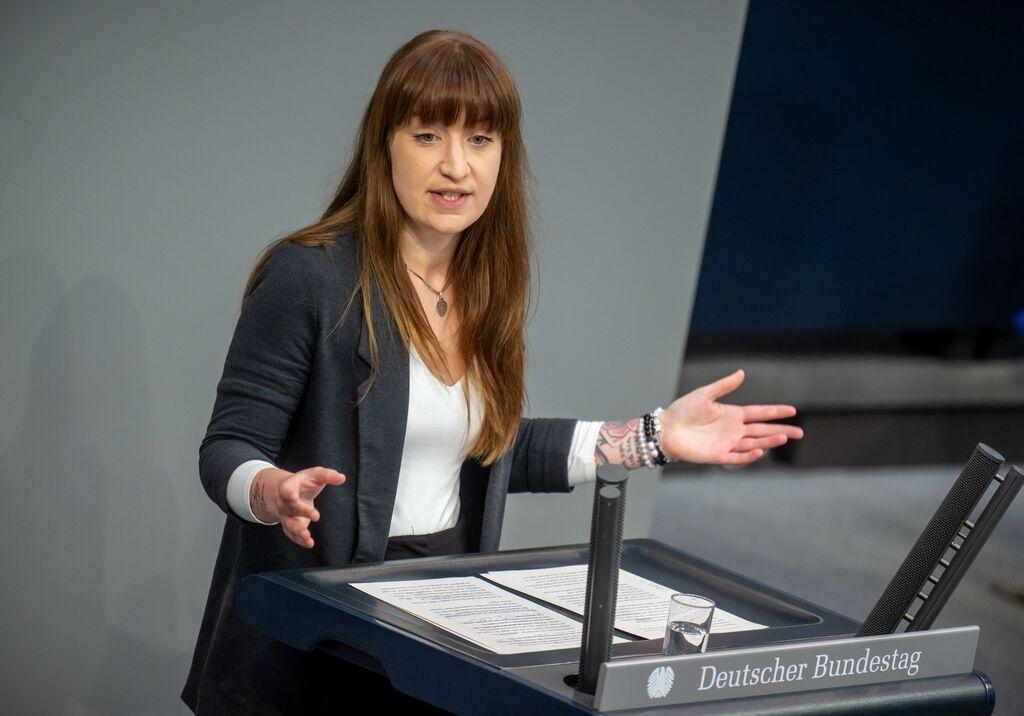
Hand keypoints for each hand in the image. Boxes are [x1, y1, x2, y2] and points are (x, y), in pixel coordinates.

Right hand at [252, 466, 345, 547]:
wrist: (290, 494)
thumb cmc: (305, 482)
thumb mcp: (315, 474)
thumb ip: (327, 475)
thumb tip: (342, 478)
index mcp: (288, 486)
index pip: (286, 489)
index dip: (289, 493)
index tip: (293, 496)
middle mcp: (284, 502)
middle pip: (291, 508)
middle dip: (303, 511)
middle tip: (316, 515)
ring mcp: (286, 516)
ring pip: (289, 524)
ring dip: (298, 531)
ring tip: (308, 536)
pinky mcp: (290, 526)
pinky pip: (292, 535)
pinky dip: (300, 540)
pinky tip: (309, 543)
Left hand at [659, 369, 803, 465]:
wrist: (666, 429)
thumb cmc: (683, 411)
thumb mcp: (705, 394)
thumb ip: (724, 386)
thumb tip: (742, 373)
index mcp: (732, 415)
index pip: (759, 413)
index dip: (775, 412)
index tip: (792, 411)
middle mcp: (733, 430)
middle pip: (762, 430)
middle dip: (781, 431)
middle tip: (800, 432)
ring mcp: (727, 443)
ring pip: (753, 443)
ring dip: (768, 441)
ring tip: (784, 438)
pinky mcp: (718, 455)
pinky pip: (736, 457)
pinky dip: (748, 456)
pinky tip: (760, 451)